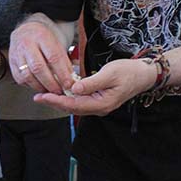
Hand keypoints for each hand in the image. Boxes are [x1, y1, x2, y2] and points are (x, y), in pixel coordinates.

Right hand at [9, 20, 74, 93]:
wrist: (26, 30)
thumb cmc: (44, 38)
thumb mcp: (57, 43)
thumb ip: (64, 60)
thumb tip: (71, 79)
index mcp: (42, 36)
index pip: (53, 57)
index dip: (62, 73)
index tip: (69, 84)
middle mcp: (27, 44)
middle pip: (38, 67)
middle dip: (50, 83)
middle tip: (59, 91)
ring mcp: (17, 53)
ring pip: (27, 75)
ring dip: (40, 86)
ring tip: (49, 91)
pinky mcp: (11, 62)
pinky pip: (19, 78)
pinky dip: (30, 85)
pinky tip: (38, 85)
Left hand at [34, 58, 156, 115]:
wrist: (143, 75)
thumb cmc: (128, 72)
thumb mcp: (110, 74)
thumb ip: (92, 83)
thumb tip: (74, 89)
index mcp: (101, 104)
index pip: (73, 105)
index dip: (56, 101)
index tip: (42, 96)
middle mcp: (99, 108)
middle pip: (72, 107)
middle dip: (54, 102)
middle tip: (37, 97)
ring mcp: (99, 106)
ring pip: (75, 105)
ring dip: (60, 101)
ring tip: (44, 95)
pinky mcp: (99, 100)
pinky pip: (80, 101)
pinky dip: (68, 97)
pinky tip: (60, 91)